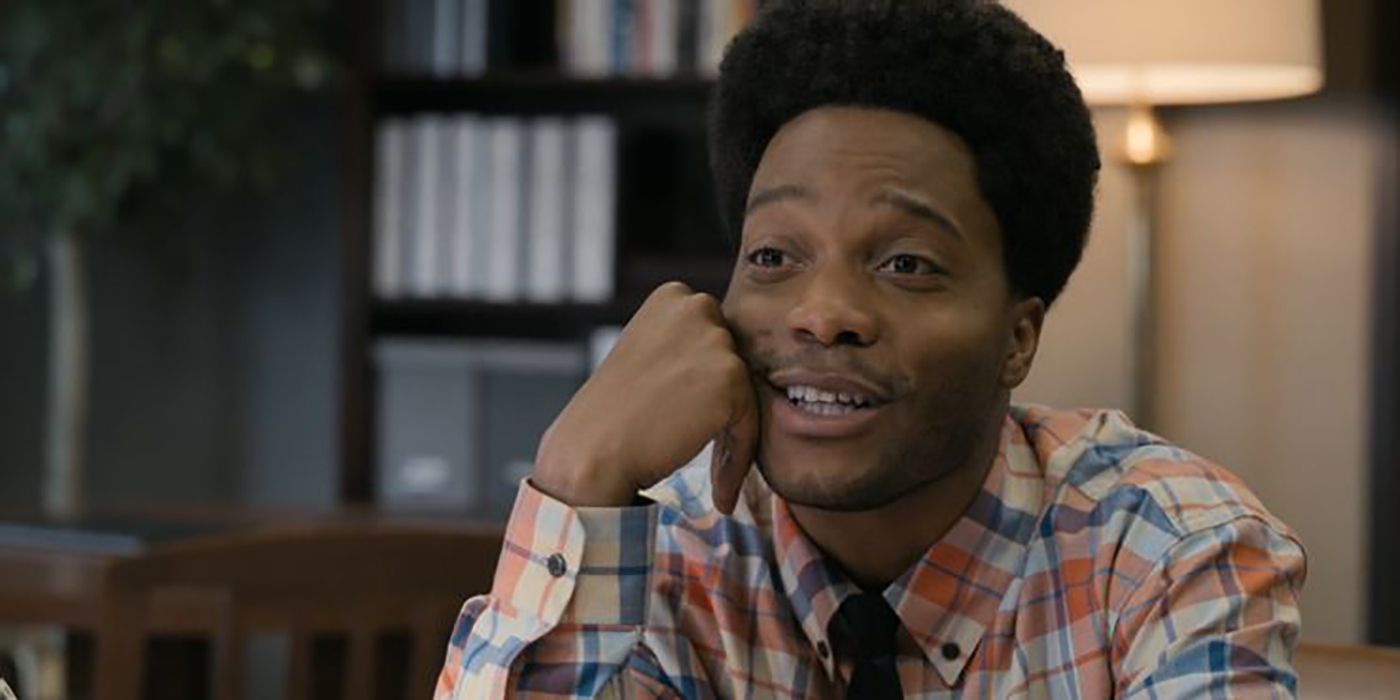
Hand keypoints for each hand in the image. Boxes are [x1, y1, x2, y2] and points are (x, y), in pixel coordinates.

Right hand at [531, 282, 759, 513]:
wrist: (592, 452)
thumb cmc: (612, 417)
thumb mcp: (647, 359)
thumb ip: (686, 351)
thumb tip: (728, 367)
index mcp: (672, 297)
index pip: (715, 342)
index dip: (707, 388)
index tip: (694, 425)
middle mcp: (694, 306)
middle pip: (734, 364)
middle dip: (725, 407)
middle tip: (710, 453)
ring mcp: (714, 338)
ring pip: (745, 395)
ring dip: (732, 436)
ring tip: (715, 478)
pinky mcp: (730, 374)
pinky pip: (750, 423)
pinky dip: (738, 459)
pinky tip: (720, 492)